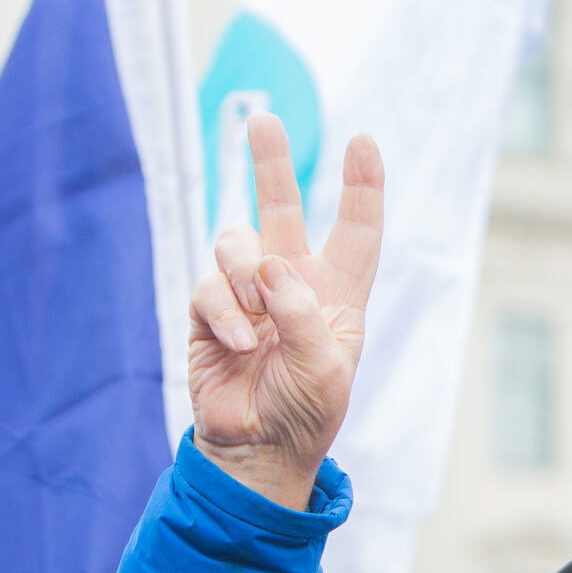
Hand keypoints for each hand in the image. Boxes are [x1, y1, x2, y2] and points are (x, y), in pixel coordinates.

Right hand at [188, 113, 383, 507]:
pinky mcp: (209, 314)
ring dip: (243, 278)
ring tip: (255, 331)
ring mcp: (247, 296)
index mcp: (337, 293)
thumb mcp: (325, 365)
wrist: (258, 451)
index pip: (356, 230)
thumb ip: (301, 312)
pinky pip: (208, 287)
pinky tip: (240, 346)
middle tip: (262, 120)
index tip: (362, 142)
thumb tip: (266, 266)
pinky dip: (224, 314)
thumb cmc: (306, 412)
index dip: (361, 187)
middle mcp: (291, 283)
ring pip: (236, 244)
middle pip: (281, 208)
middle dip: (272, 163)